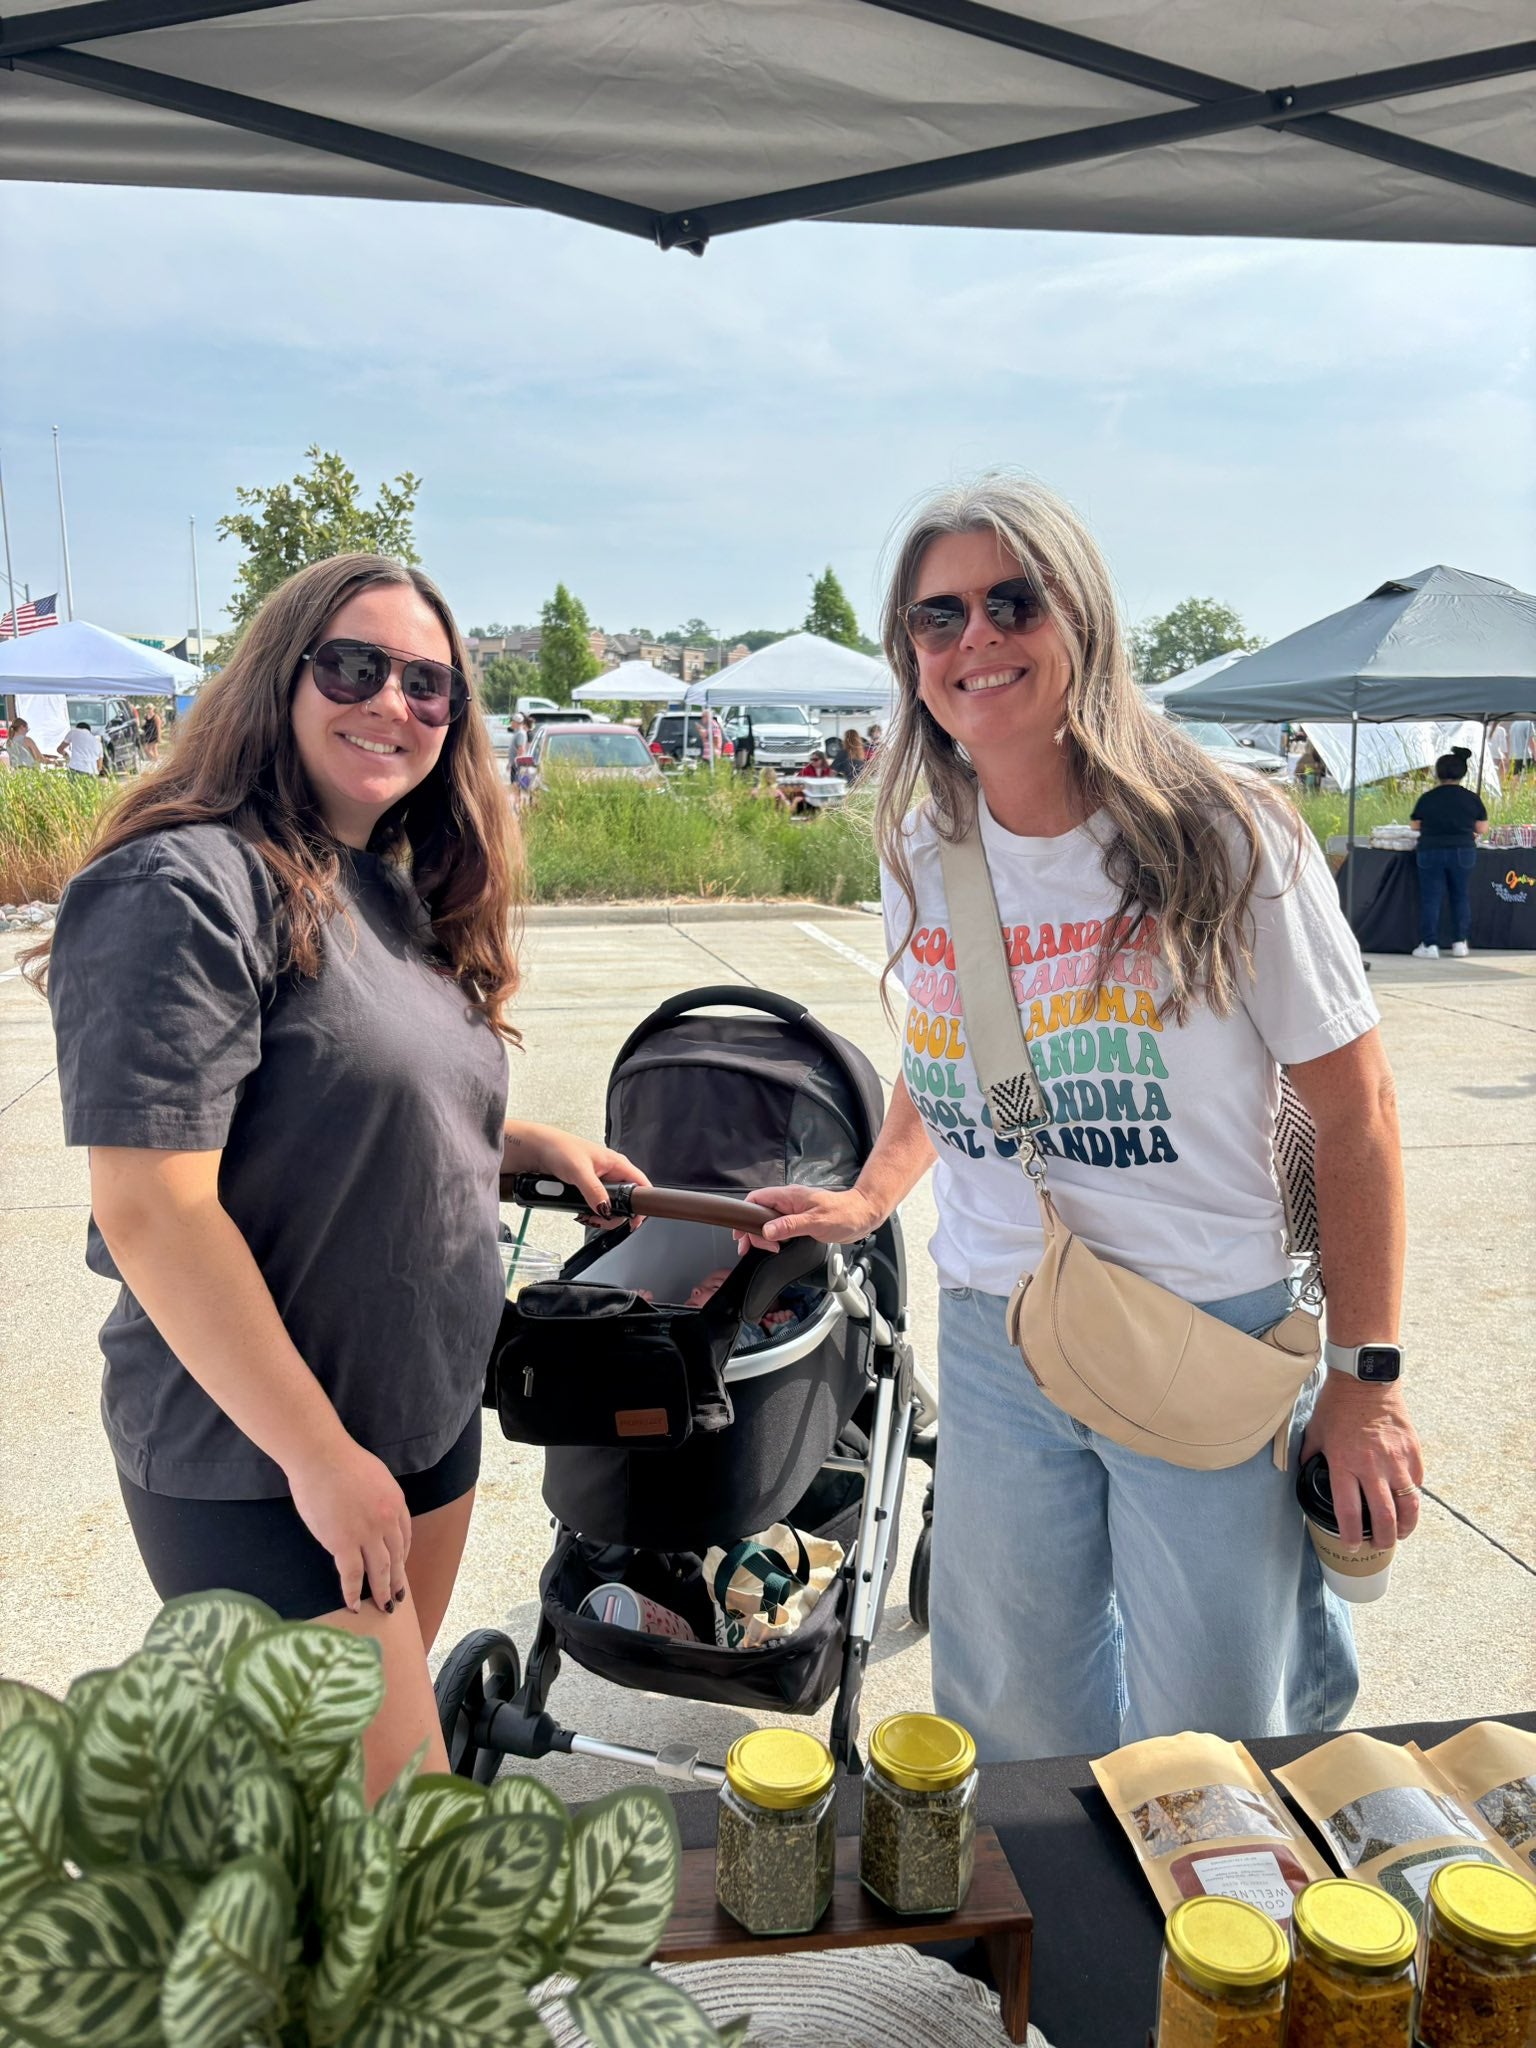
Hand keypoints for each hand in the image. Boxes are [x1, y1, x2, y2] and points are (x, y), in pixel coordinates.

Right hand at [286, 1434, 411, 1615]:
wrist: (321, 1457)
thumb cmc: (342, 1460)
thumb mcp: (376, 1476)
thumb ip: (379, 1497)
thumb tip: (374, 1512)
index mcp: (396, 1502)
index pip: (404, 1536)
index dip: (402, 1555)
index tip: (399, 1566)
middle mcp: (387, 1521)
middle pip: (397, 1557)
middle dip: (398, 1580)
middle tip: (398, 1597)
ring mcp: (367, 1534)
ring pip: (380, 1570)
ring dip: (382, 1591)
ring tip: (384, 1607)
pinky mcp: (343, 1543)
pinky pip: (352, 1575)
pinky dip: (353, 1592)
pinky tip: (353, 1605)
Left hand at [510, 1123, 649, 1222]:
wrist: (537, 1149)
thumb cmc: (559, 1148)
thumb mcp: (579, 1171)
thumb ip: (594, 1191)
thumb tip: (606, 1209)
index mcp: (617, 1164)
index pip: (642, 1185)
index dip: (642, 1204)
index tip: (633, 1221)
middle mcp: (612, 1173)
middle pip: (627, 1202)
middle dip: (614, 1215)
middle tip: (599, 1219)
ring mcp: (600, 1182)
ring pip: (611, 1206)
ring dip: (601, 1216)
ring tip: (587, 1217)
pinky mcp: (588, 1189)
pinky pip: (597, 1205)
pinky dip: (591, 1213)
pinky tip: (582, 1214)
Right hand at [732, 1184, 881, 1255]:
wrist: (863, 1215)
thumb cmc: (844, 1214)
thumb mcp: (815, 1222)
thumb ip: (789, 1226)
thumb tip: (767, 1230)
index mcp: (789, 1196)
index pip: (757, 1200)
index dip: (745, 1215)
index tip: (741, 1233)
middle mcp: (789, 1202)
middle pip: (759, 1213)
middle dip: (753, 1231)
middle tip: (754, 1247)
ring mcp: (794, 1211)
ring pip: (768, 1221)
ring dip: (763, 1235)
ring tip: (767, 1248)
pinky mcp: (800, 1220)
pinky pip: (779, 1227)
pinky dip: (774, 1237)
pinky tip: (776, 1246)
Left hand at [1301, 1377, 1424, 1547]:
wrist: (1366, 1380)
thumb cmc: (1338, 1404)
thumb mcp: (1316, 1431)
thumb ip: (1311, 1455)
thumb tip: (1305, 1470)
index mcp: (1344, 1464)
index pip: (1349, 1512)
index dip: (1351, 1536)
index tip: (1351, 1546)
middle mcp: (1372, 1466)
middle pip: (1384, 1518)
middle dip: (1383, 1540)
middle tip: (1379, 1546)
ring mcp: (1396, 1460)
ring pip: (1408, 1505)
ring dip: (1405, 1526)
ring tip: (1399, 1533)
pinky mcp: (1413, 1451)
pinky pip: (1417, 1482)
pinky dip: (1413, 1497)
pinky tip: (1407, 1503)